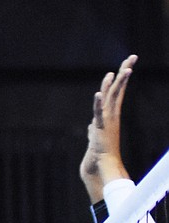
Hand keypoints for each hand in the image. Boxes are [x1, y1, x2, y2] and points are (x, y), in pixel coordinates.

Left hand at [80, 53, 135, 200]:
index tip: (128, 63)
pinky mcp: (99, 129)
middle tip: (133, 56)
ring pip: (111, 98)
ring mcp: (106, 121)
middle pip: (117, 89)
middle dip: (124, 72)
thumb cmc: (98, 152)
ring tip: (122, 69)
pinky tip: (98, 94)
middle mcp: (110, 115)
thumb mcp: (94, 136)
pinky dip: (97, 105)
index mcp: (111, 114)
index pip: (117, 92)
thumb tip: (90, 127)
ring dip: (116, 84)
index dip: (122, 77)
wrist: (97, 166)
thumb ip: (94, 128)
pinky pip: (98, 114)